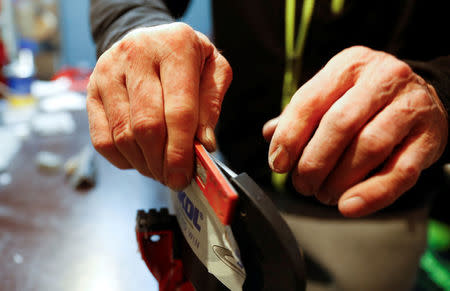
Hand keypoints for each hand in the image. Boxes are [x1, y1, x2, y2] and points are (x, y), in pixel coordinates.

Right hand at [87, 23, 231, 189]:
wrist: (149, 40)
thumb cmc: (186, 58)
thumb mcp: (214, 70)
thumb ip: (211, 105)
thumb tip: (203, 144)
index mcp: (175, 47)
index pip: (178, 111)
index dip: (181, 151)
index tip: (184, 176)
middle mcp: (137, 55)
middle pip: (146, 126)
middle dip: (161, 162)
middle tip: (173, 179)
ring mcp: (108, 73)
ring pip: (123, 136)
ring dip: (144, 164)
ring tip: (160, 169)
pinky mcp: (92, 91)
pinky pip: (102, 139)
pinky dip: (123, 159)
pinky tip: (140, 158)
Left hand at [263, 46, 447, 216]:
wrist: (424, 96)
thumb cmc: (366, 98)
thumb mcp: (334, 93)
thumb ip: (303, 113)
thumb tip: (270, 134)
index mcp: (349, 65)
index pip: (310, 100)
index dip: (289, 136)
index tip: (278, 164)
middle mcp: (383, 78)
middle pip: (340, 124)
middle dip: (314, 161)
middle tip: (302, 185)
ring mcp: (411, 105)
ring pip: (369, 146)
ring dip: (339, 179)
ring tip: (324, 194)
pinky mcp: (431, 137)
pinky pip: (400, 172)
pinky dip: (371, 194)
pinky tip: (349, 206)